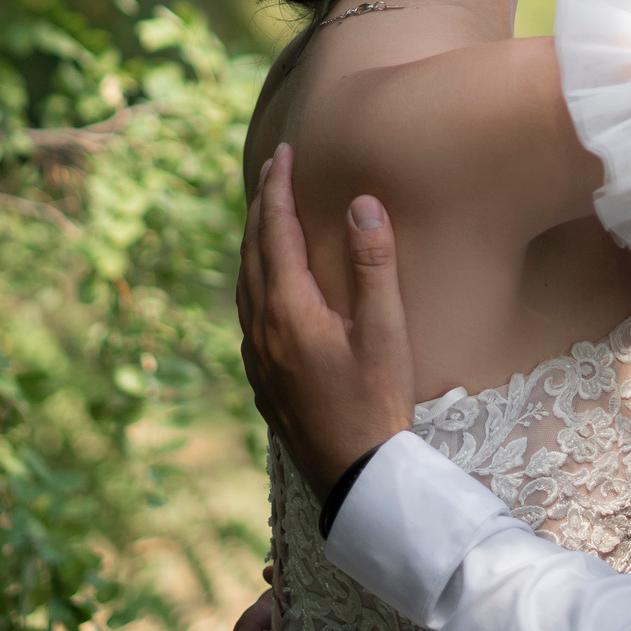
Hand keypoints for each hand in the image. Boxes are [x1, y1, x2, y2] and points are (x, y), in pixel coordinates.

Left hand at [237, 144, 415, 499]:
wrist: (355, 478)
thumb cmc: (377, 403)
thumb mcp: (386, 331)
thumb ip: (373, 264)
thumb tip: (362, 203)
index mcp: (289, 310)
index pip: (275, 231)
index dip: (277, 187)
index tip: (282, 152)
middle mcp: (262, 329)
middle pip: (252, 252)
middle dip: (261, 207)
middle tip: (272, 170)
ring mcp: (257, 357)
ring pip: (244, 283)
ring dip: (254, 243)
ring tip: (266, 217)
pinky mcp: (262, 379)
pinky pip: (247, 312)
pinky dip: (254, 279)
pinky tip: (267, 286)